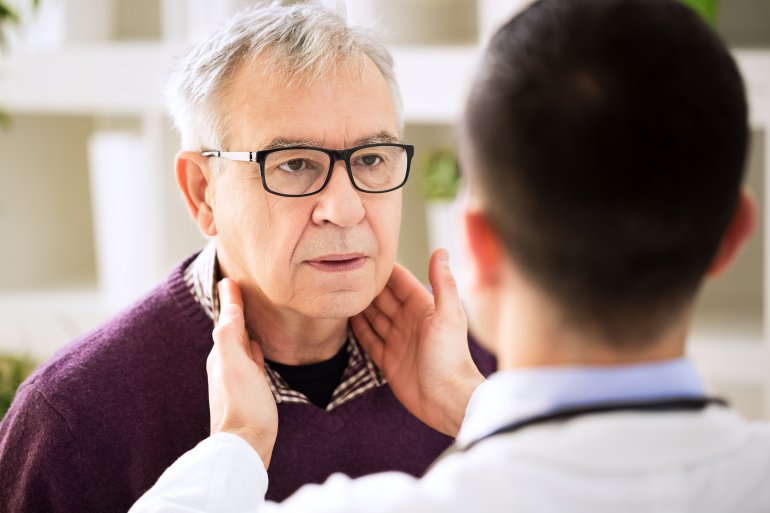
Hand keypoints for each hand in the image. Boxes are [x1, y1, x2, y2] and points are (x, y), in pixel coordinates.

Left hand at [207, 278, 277, 467]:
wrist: (246, 445)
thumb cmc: (242, 404)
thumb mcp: (234, 363)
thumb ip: (230, 332)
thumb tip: (228, 301)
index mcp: (221, 354)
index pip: (226, 319)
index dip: (230, 299)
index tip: (230, 279)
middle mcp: (226, 364)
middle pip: (231, 329)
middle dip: (235, 309)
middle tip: (238, 288)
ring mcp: (238, 378)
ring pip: (240, 344)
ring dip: (244, 327)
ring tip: (249, 311)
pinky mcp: (250, 391)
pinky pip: (251, 361)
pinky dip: (253, 347)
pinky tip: (258, 346)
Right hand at [351, 249, 484, 436]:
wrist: (448, 399)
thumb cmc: (451, 357)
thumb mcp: (449, 315)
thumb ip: (444, 283)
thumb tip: (440, 250)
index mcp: (423, 308)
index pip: (400, 282)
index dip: (384, 269)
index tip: (364, 254)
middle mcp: (408, 321)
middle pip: (383, 298)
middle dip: (366, 286)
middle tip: (344, 272)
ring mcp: (397, 341)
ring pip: (373, 318)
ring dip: (359, 306)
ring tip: (339, 291)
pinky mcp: (388, 361)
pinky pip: (369, 340)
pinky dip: (358, 329)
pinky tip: (345, 318)